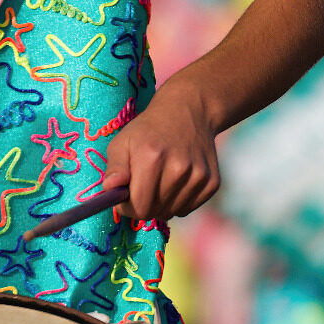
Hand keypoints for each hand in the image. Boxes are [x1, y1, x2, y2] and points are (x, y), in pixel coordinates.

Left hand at [102, 79, 220, 220]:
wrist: (189, 111)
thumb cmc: (149, 130)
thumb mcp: (123, 142)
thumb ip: (115, 168)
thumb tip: (110, 188)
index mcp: (152, 158)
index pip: (139, 207)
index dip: (128, 207)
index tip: (126, 197)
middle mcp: (179, 168)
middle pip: (155, 212)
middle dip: (143, 205)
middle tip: (142, 188)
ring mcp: (199, 176)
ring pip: (172, 213)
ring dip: (161, 204)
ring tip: (160, 181)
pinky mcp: (212, 183)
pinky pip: (187, 209)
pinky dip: (178, 201)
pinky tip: (176, 181)